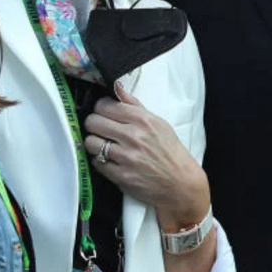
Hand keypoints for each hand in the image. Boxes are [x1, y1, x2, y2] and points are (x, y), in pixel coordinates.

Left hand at [82, 83, 209, 229]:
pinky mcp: (121, 176)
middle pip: (93, 122)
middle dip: (94, 124)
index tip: (104, 113)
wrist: (180, 182)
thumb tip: (116, 88)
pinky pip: (96, 163)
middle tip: (101, 129)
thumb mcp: (158, 123)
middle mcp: (133, 136)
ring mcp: (126, 157)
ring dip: (94, 143)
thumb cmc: (170, 151)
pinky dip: (100, 161)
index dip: (100, 108)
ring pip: (90, 142)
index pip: (104, 105)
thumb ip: (134, 105)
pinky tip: (110, 160)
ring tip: (104, 145)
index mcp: (142, 120)